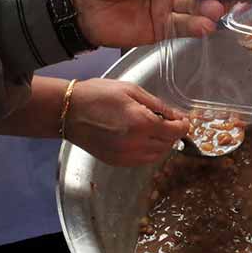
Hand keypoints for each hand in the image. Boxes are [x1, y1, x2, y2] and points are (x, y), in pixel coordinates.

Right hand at [65, 79, 188, 165]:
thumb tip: (176, 115)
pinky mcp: (117, 161)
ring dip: (162, 143)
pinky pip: (142, 160)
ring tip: (154, 129)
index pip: (175, 131)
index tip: (183, 120)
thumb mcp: (132, 91)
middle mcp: (136, 143)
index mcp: (142, 122)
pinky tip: (141, 138)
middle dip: (172, 133)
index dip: (183, 125)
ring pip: (157, 155)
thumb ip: (158, 105)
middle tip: (168, 121)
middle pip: (168, 144)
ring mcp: (126, 156)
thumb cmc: (98, 95)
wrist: (68, 112)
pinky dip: (148, 151)